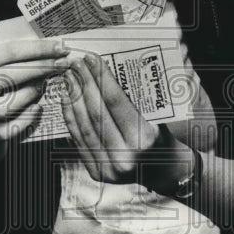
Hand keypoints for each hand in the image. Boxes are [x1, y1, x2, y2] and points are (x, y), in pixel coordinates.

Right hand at [0, 39, 66, 141]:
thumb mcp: (0, 64)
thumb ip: (18, 58)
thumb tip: (53, 51)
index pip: (10, 51)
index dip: (38, 49)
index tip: (61, 48)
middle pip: (9, 75)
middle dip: (41, 68)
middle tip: (63, 65)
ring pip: (7, 105)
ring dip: (31, 94)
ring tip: (44, 86)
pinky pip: (9, 128)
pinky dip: (26, 119)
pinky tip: (37, 109)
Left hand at [58, 51, 192, 187]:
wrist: (165, 174)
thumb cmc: (164, 139)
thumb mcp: (158, 118)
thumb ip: (135, 100)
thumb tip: (108, 70)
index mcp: (144, 140)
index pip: (116, 102)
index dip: (101, 78)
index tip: (91, 59)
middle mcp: (124, 157)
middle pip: (96, 112)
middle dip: (85, 84)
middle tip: (76, 63)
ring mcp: (108, 168)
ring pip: (84, 126)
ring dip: (73, 98)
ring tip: (69, 77)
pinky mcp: (97, 173)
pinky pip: (79, 139)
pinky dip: (71, 117)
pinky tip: (67, 99)